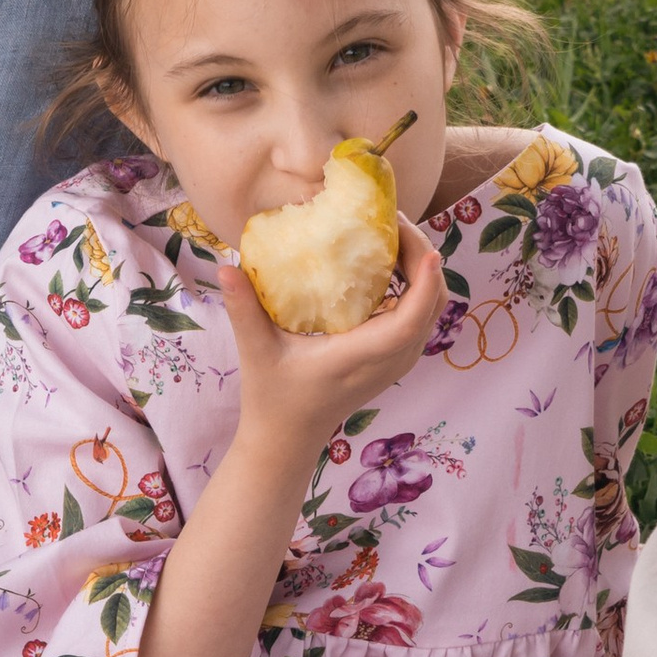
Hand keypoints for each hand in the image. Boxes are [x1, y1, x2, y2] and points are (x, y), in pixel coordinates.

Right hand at [221, 215, 449, 465]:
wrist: (288, 437)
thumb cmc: (272, 397)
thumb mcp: (256, 351)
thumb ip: (243, 308)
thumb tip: (225, 266)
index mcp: (358, 358)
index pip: (408, 322)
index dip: (424, 284)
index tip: (427, 249)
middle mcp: (388, 361)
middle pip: (430, 307)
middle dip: (424, 258)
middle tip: (392, 219)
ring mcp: (396, 362)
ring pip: (430, 310)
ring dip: (421, 269)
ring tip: (391, 232)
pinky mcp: (394, 359)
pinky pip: (419, 316)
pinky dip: (415, 285)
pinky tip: (388, 261)